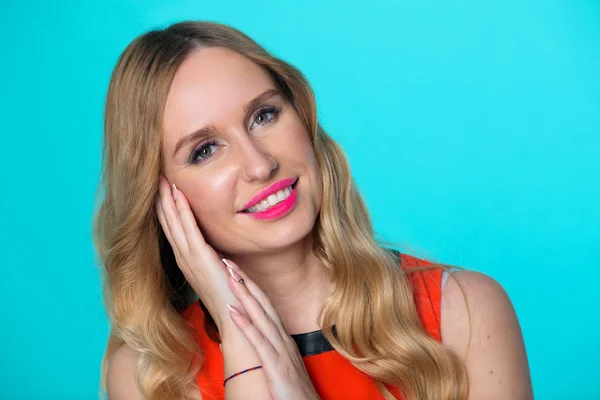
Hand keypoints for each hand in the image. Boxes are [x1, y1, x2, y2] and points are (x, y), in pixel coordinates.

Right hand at [155, 175, 237, 328]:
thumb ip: (217, 259)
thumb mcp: (221, 272)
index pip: (173, 229)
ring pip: (174, 223)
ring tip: (161, 180)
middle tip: (154, 178)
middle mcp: (184, 259)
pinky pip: (189, 230)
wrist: (236, 320)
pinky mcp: (200, 259)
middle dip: (160, 200)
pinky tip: (178, 195)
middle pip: (168, 223)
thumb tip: (221, 249)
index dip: (166, 209)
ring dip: (167, 201)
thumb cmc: (232, 297)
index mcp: (188, 261)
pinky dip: (182, 211)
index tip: (162, 189)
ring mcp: (190, 259)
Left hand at [224, 260, 320, 399]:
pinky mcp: (276, 365)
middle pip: (263, 304)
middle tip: (229, 261)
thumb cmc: (292, 389)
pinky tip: (233, 312)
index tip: (235, 269)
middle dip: (246, 281)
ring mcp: (280, 350)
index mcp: (281, 338)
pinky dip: (245, 324)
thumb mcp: (278, 363)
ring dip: (245, 295)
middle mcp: (282, 339)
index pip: (264, 306)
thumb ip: (264, 347)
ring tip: (230, 277)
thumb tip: (241, 337)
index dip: (250, 286)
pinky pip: (258, 342)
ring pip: (261, 317)